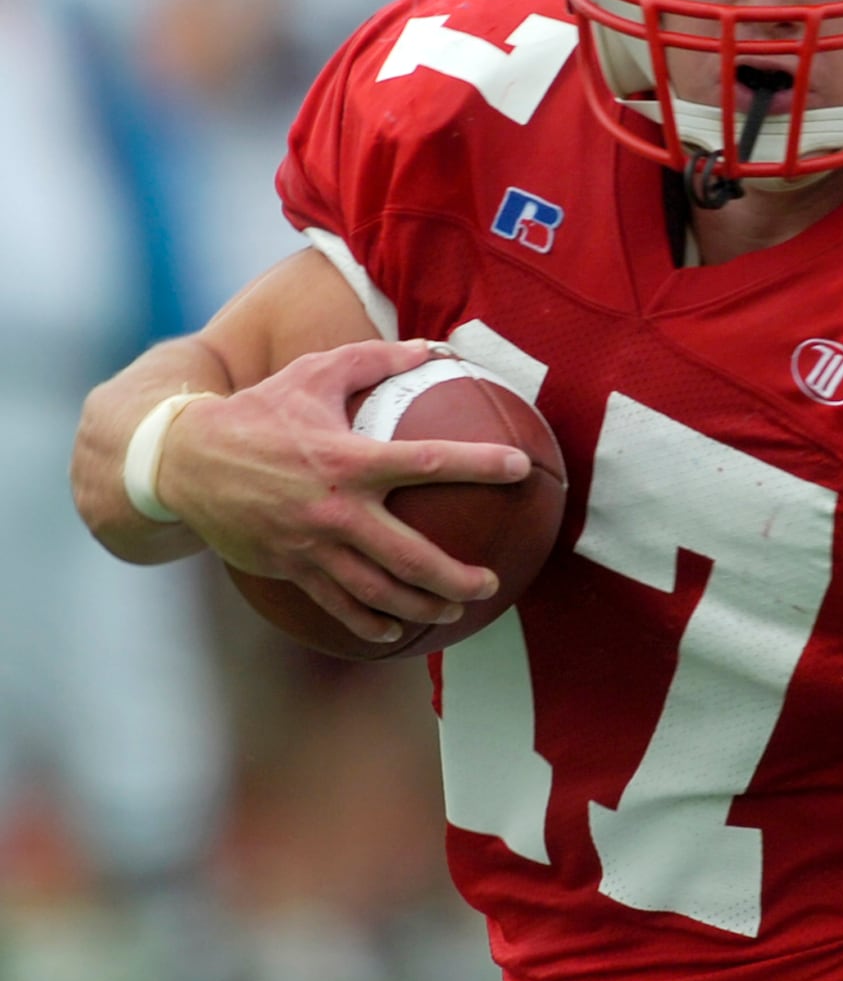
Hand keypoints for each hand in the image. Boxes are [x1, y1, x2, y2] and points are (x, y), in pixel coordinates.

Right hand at [160, 339, 531, 642]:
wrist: (184, 461)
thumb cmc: (259, 411)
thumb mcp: (315, 372)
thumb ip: (376, 359)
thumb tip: (435, 348)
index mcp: (348, 459)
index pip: (430, 462)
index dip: (481, 464)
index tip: (520, 468)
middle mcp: (335, 511)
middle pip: (411, 557)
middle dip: (457, 578)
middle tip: (490, 583)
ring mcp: (312, 547)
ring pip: (379, 593)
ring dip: (422, 607)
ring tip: (453, 610)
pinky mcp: (291, 569)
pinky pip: (339, 606)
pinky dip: (371, 623)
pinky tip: (395, 631)